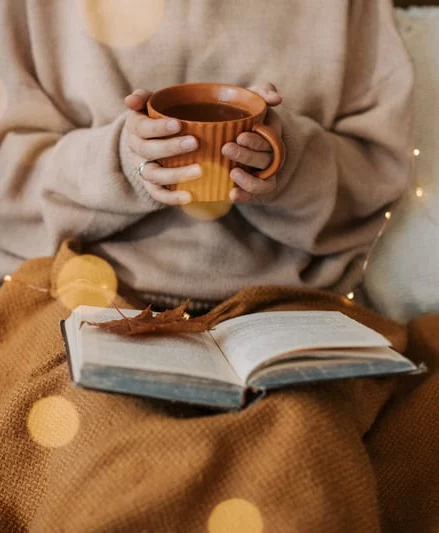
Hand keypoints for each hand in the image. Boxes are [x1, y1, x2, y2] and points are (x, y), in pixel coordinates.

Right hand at [123, 89, 200, 204]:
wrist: (150, 142)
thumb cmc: (157, 119)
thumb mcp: (150, 105)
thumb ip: (144, 98)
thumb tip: (131, 99)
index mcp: (135, 128)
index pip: (142, 128)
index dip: (158, 127)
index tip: (178, 124)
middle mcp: (136, 150)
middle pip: (148, 151)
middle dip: (171, 147)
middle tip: (195, 143)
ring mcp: (143, 170)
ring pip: (154, 175)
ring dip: (176, 174)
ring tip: (200, 171)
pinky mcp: (151, 186)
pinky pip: (159, 195)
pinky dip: (172, 198)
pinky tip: (190, 197)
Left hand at [221, 83, 282, 202]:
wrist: (226, 135)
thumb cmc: (240, 115)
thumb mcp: (250, 99)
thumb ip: (261, 92)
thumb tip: (277, 98)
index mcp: (271, 134)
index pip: (271, 139)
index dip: (257, 140)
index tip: (240, 136)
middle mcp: (271, 155)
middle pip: (265, 159)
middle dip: (247, 155)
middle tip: (226, 149)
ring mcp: (264, 173)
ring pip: (264, 181)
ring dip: (250, 180)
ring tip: (232, 173)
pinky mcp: (254, 188)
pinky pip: (256, 196)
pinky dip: (246, 197)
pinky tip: (232, 195)